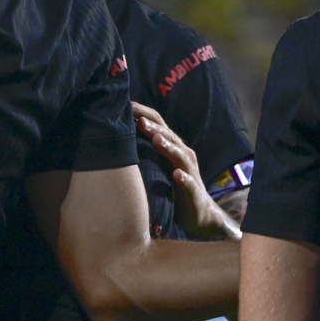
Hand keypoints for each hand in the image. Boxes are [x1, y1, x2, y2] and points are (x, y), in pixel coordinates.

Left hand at [135, 101, 238, 240]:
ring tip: (156, 138)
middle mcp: (183, 156)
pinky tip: (177, 175)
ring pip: (180, 156)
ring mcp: (190, 173)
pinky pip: (190, 184)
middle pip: (169, 137)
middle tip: (139, 120)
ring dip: (169, 147)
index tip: (128, 106)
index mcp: (173, 148)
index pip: (159, 126)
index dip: (145, 115)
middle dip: (154, 127)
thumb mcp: (159, 167)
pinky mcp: (194, 193)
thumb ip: (146, 152)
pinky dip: (184, 178)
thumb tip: (119, 138)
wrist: (199, 214)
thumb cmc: (173, 188)